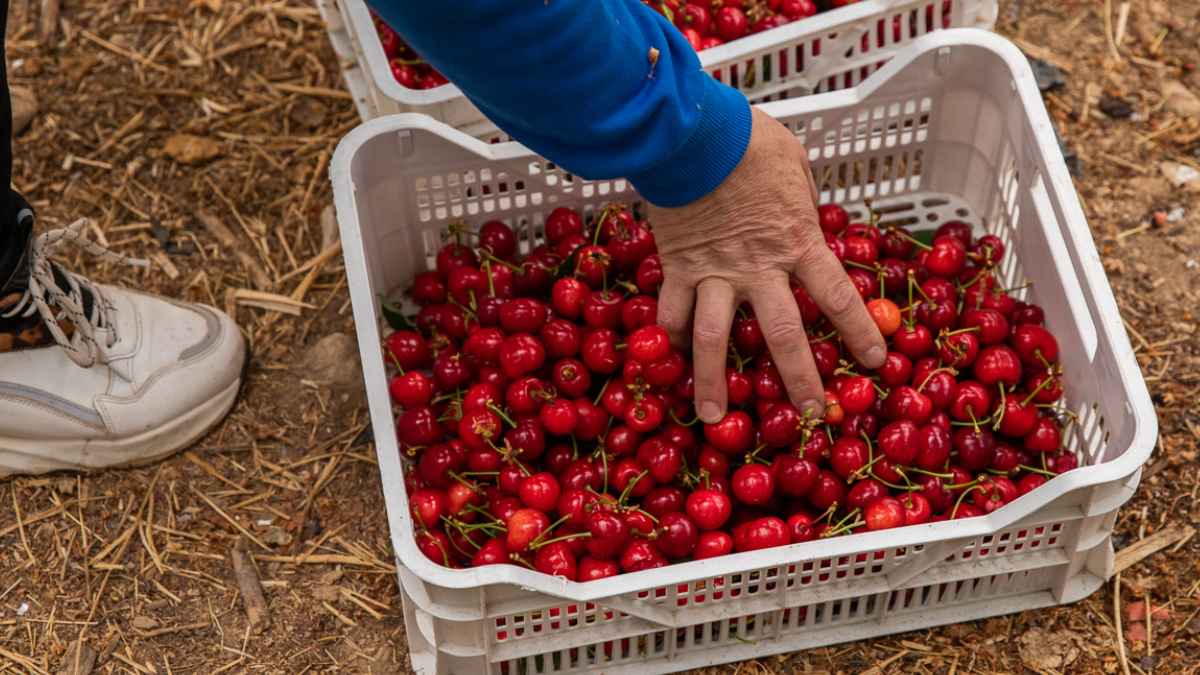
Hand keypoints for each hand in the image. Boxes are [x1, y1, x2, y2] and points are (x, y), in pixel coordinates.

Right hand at [652, 108, 886, 423]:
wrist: (692, 130)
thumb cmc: (748, 139)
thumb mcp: (795, 166)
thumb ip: (802, 204)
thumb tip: (804, 221)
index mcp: (798, 241)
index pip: (838, 296)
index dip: (859, 332)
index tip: (874, 362)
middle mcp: (759, 268)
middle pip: (783, 336)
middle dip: (799, 380)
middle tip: (809, 417)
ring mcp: (714, 273)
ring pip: (713, 339)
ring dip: (713, 382)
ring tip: (712, 419)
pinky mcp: (676, 267)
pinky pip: (669, 312)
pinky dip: (667, 338)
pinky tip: (667, 360)